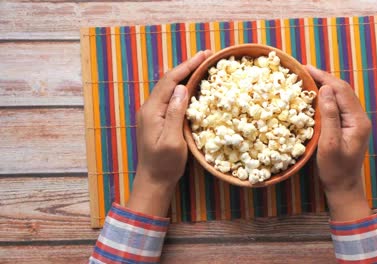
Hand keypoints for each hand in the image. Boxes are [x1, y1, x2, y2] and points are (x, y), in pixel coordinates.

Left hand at [126, 50, 211, 216]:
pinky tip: (192, 86)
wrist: (153, 180)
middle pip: (169, 80)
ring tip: (202, 65)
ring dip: (185, 75)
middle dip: (187, 66)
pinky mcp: (157, 119)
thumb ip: (175, 113)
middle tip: (206, 56)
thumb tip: (182, 87)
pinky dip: (182, 87)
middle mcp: (150, 107)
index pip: (170, 80)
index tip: (204, 55)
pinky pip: (170, 97)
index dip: (187, 66)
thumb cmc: (165, 163)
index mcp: (152, 110)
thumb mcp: (173, 139)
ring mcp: (152, 113)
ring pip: (169, 87)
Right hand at [307, 65, 372, 220]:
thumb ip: (329, 116)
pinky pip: (338, 105)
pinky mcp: (349, 126)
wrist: (343, 186)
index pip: (341, 91)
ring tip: (307, 78)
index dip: (324, 77)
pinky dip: (327, 96)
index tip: (306, 69)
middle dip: (324, 78)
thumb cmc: (335, 169)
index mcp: (358, 121)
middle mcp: (360, 118)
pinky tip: (315, 94)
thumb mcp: (329, 143)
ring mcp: (355, 122)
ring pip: (341, 96)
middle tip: (304, 70)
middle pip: (342, 90)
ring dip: (325, 85)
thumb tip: (325, 90)